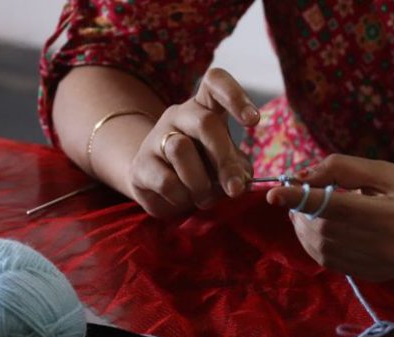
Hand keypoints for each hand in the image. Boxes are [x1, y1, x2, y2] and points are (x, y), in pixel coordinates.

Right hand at [128, 68, 258, 217]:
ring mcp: (155, 137)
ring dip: (200, 183)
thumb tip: (239, 181)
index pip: (215, 81)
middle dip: (224, 159)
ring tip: (204, 197)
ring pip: (181, 150)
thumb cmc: (201, 169)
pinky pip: (166, 181)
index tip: (253, 121)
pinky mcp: (140, 166)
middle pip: (205, 123)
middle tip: (234, 188)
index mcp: (204, 107)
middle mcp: (178, 115)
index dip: (235, 96)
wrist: (157, 185)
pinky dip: (182, 197)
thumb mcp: (225, 164)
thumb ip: (237, 168)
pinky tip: (182, 198)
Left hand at [266, 155, 393, 280]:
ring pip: (323, 250)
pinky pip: (333, 263)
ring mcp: (378, 266)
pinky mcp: (375, 276)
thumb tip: (303, 175)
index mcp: (390, 215)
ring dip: (304, 230)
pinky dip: (316, 246)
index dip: (300, 199)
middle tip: (296, 195)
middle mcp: (383, 246)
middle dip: (300, 212)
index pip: (332, 207)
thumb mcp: (388, 171)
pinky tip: (318, 229)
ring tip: (304, 210)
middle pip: (323, 230)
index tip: (274, 192)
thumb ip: (345, 169)